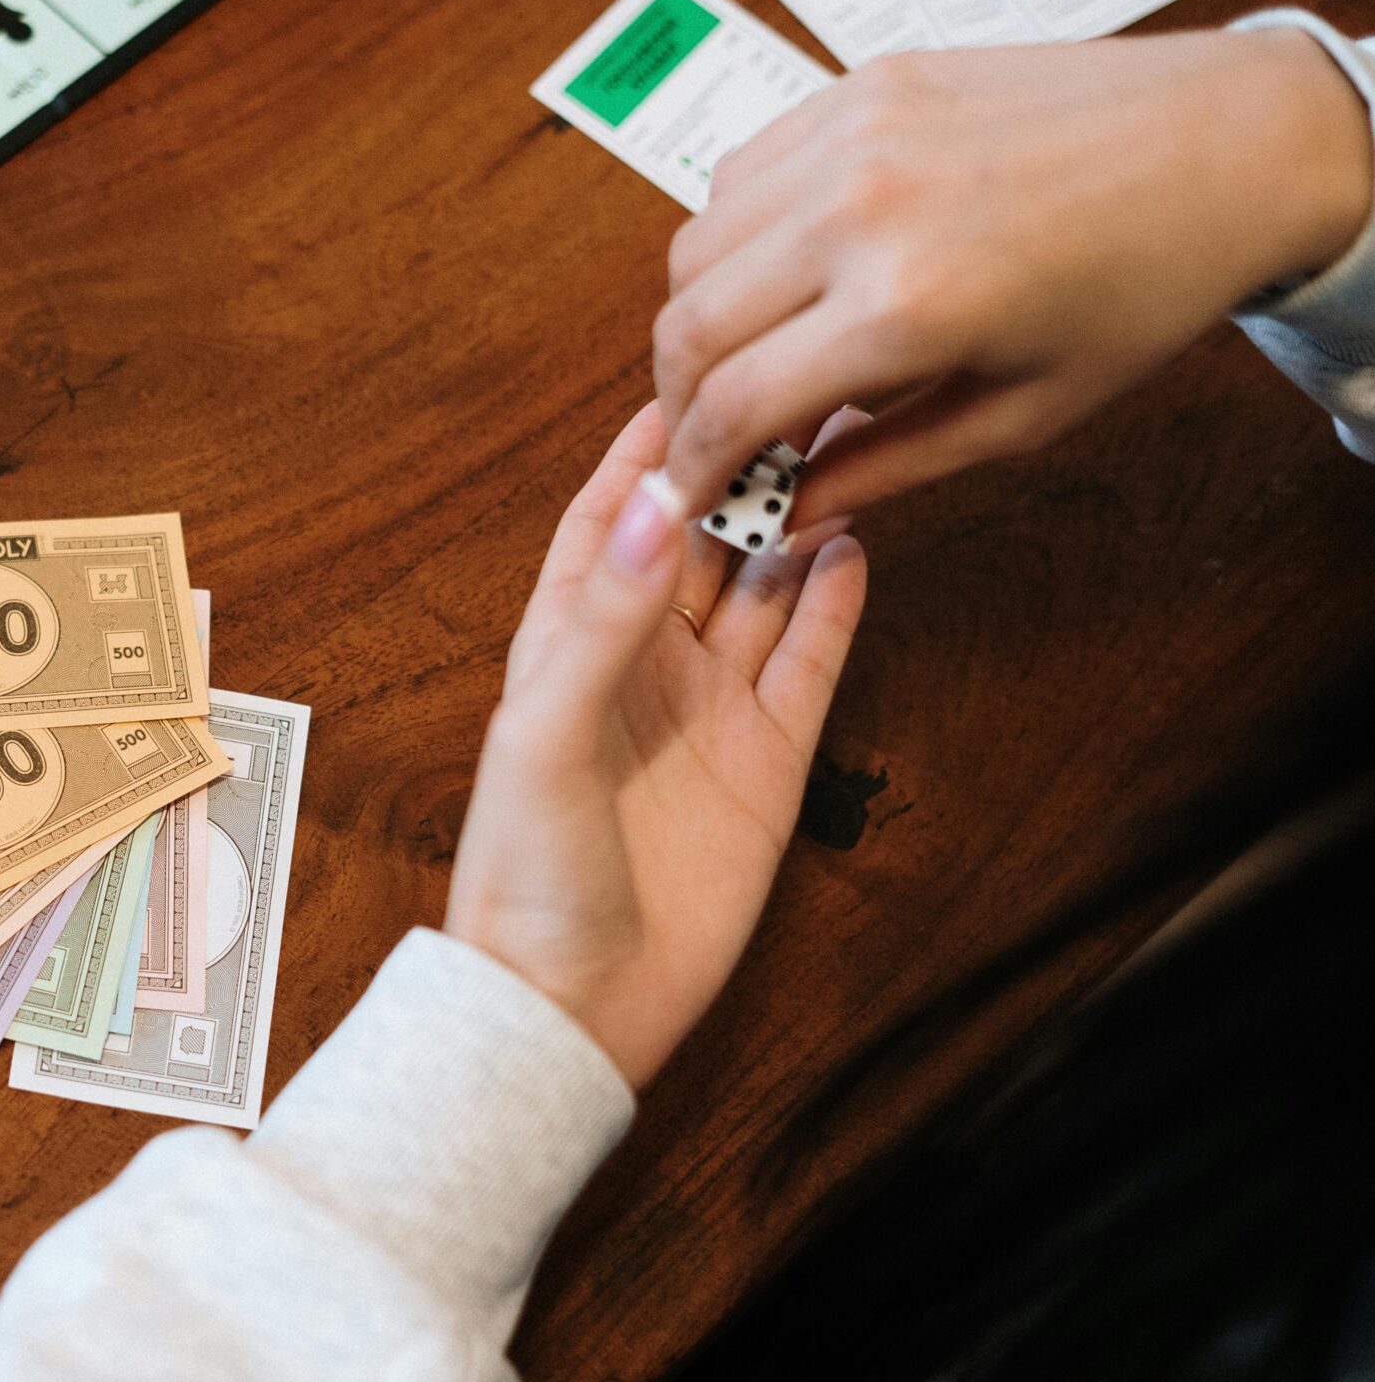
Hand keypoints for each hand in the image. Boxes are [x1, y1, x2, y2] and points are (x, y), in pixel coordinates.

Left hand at [445, 405, 867, 1087]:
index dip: (641, 456)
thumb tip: (660, 509)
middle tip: (792, 394)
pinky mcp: (767, 763)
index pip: (606, 525)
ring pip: (761, 592)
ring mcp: (708, 712)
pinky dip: (833, 607)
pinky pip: (808, 664)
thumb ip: (607, 620)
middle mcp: (641, 667)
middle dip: (736, 473)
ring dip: (791, 527)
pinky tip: (855, 548)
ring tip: (838, 450)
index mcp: (564, 649)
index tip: (686, 377)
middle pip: (695, 545)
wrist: (573, 1004)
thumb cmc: (525, 874)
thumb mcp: (546, 734)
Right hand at [651, 29, 1374, 526]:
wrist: (1223, 142)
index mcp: (907, 306)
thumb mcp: (1019, 415)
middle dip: (678, 403)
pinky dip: (732, 237)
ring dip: (698, 318)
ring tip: (744, 358)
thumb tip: (789, 512)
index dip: (693, 467)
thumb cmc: (1139, 286)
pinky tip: (779, 274)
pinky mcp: (860, 87)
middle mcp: (860, 210)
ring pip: (694, 247)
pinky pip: (740, 173)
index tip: (689, 498)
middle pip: (689, 326)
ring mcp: (853, 135)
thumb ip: (884, 467)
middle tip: (704, 439)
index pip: (732, 404)